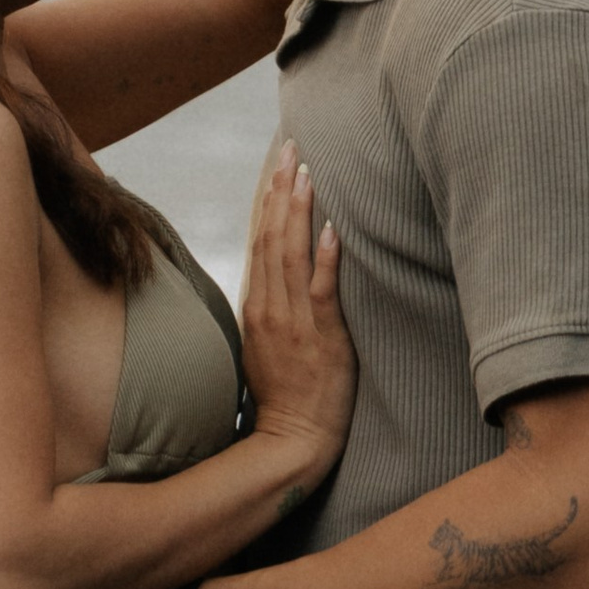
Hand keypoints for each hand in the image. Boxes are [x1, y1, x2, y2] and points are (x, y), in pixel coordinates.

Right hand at [240, 144, 354, 473]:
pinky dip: (326, 258)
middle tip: (290, 148)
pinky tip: (333, 228)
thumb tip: (275, 276)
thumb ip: (268, 308)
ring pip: (291, 254)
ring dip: (299, 211)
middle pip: (271, 236)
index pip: (259, 240)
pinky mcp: (321, 337)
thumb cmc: (283, 396)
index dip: (268, 200)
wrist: (292, 440)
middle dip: (281, 189)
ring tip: (305, 173)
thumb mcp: (262, 346)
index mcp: (255, 306)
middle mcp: (269, 307)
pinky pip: (322, 290)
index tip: (275, 165)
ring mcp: (293, 321)